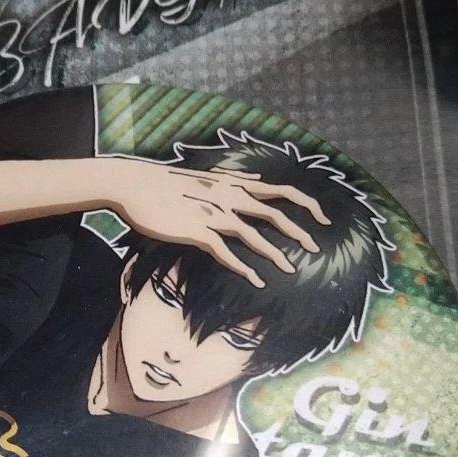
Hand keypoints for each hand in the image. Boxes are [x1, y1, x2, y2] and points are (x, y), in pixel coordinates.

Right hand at [102, 158, 329, 287]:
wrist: (135, 185)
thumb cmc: (167, 182)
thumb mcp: (205, 175)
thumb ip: (232, 179)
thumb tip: (255, 179)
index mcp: (233, 183)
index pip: (281, 190)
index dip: (306, 204)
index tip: (322, 218)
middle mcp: (228, 197)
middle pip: (274, 214)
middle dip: (299, 232)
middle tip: (315, 249)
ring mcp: (212, 214)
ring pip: (253, 236)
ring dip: (274, 254)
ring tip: (290, 270)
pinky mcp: (196, 231)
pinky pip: (225, 252)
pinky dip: (243, 268)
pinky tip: (256, 281)